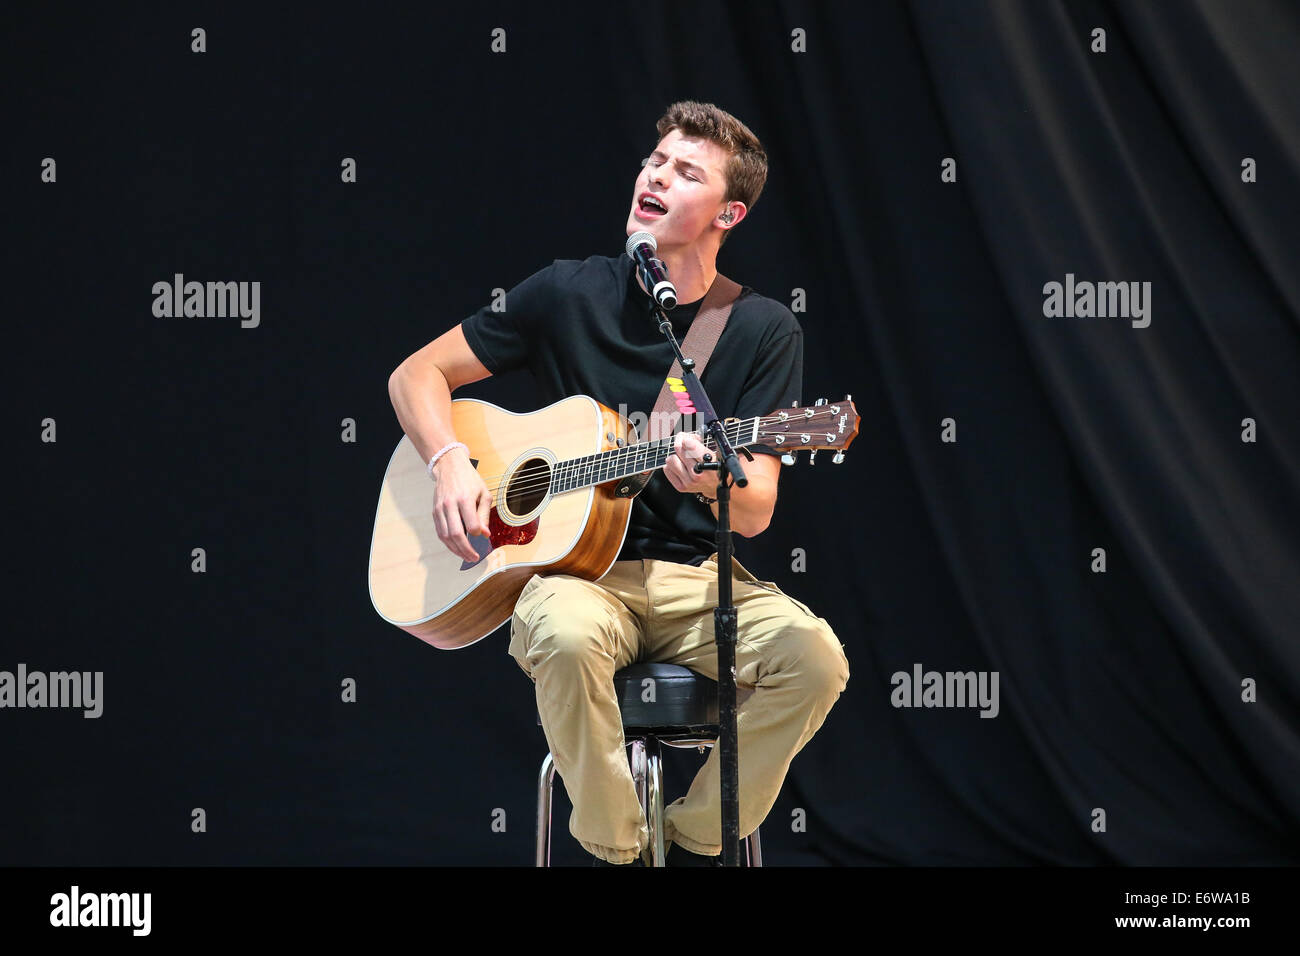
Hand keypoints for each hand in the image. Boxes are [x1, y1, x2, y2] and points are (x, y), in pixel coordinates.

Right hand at [430, 447, 491, 562]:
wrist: (449, 466)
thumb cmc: (470, 480)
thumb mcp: (484, 493)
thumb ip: (484, 515)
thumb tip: (484, 534)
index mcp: (465, 499)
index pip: (471, 525)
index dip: (478, 536)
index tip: (483, 540)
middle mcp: (450, 504)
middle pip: (456, 534)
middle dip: (466, 550)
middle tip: (474, 558)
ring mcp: (440, 509)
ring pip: (446, 536)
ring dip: (456, 550)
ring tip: (466, 557)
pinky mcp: (434, 512)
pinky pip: (440, 532)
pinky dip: (448, 543)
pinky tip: (456, 548)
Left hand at [663, 433, 718, 496]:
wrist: (717, 486)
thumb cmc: (715, 467)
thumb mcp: (714, 452)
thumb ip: (699, 442)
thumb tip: (685, 437)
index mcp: (708, 463)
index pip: (689, 444)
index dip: (687, 438)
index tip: (688, 439)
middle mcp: (697, 473)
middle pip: (678, 449)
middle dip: (681, 443)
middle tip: (686, 446)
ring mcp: (689, 482)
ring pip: (670, 459)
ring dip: (676, 456)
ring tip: (684, 458)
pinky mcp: (681, 487)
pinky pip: (667, 469)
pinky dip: (672, 466)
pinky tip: (681, 466)